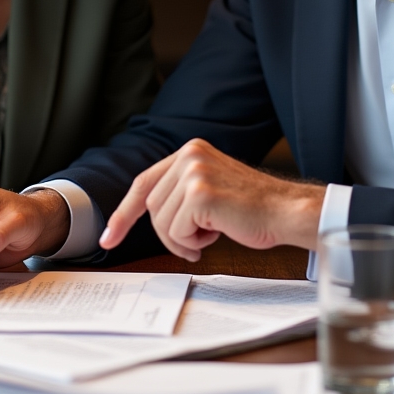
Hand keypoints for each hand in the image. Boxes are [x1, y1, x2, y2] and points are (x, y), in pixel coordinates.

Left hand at [98, 138, 324, 261]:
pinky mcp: (200, 193)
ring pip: (161, 222)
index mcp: (190, 150)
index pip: (144, 183)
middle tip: (197, 241)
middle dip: (169, 233)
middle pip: (151, 207)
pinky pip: (176, 232)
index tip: (108, 238)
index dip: (124, 213)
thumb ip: (180, 190)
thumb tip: (148, 211)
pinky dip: (193, 243)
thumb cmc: (252, 209)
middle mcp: (189, 155)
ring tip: (211, 233)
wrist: (285, 212)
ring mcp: (194, 172)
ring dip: (183, 239)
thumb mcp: (210, 187)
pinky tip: (218, 233)